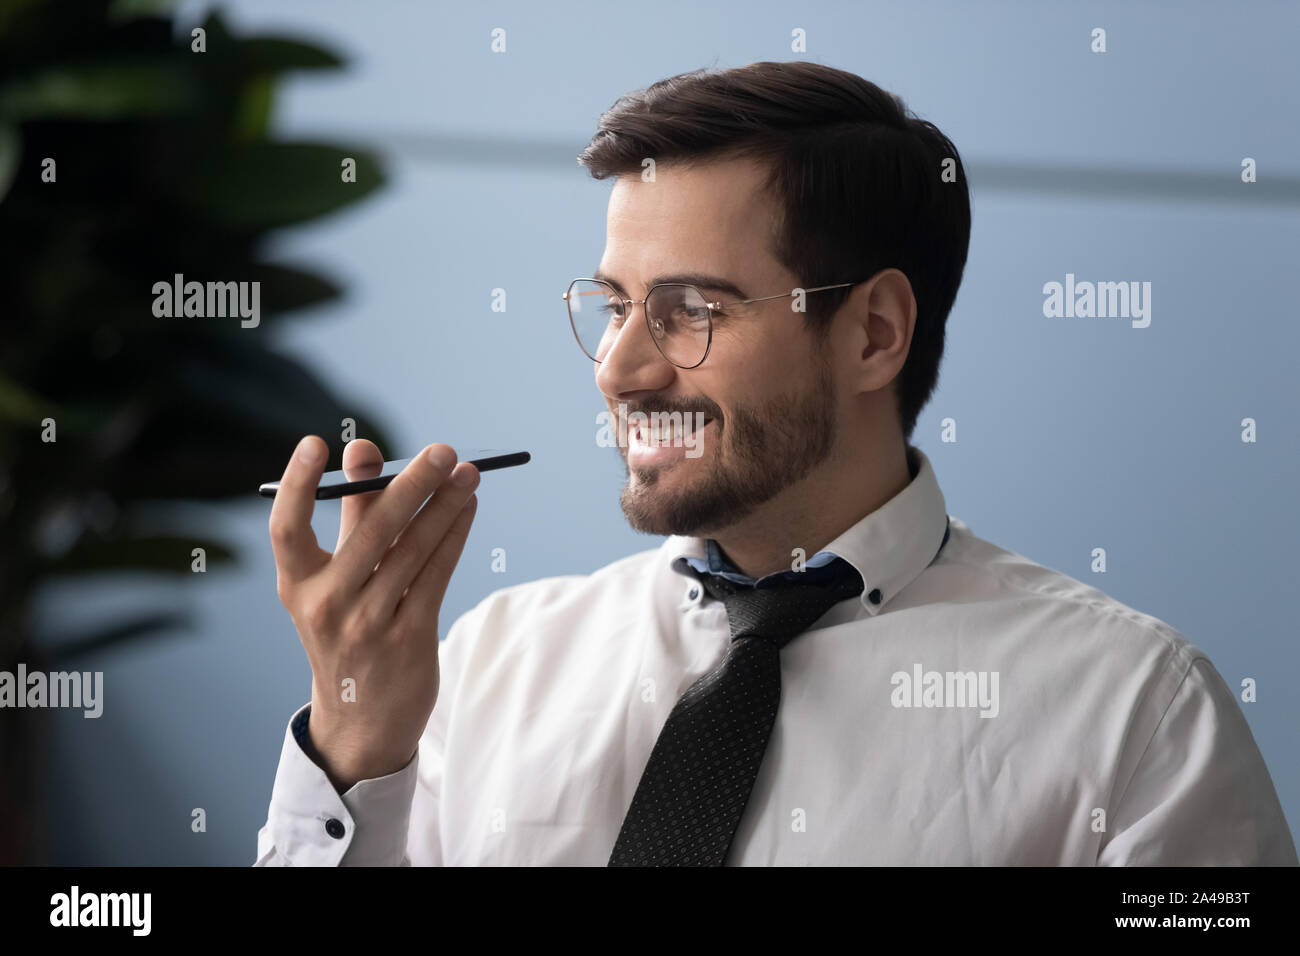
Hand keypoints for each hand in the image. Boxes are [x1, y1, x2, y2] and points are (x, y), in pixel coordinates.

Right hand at [268, 435, 478, 791]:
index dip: (297, 485)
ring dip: (446, 506)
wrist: (362, 722)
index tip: (317, 443)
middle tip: (442, 450)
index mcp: (297, 586)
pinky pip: (437, 576)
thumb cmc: (349, 631)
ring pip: (413, 550)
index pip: (285, 529)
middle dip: (410, 485)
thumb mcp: (335, 582)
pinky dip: (454, 537)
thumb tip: (364, 449)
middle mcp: (327, 605)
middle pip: (371, 532)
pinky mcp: (409, 639)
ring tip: (470, 473)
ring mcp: (368, 625)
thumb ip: (350, 517)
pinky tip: (468, 509)